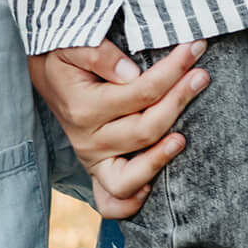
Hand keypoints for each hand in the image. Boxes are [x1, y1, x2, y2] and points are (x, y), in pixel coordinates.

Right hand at [32, 39, 209, 218]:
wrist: (46, 76)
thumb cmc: (64, 59)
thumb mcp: (71, 44)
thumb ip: (97, 53)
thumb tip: (131, 74)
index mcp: (83, 107)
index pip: (141, 92)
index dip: (172, 70)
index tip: (193, 48)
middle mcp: (88, 140)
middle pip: (145, 129)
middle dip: (179, 100)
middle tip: (201, 76)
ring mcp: (93, 160)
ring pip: (131, 175)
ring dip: (161, 158)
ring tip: (184, 138)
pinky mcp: (97, 172)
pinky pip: (111, 203)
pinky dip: (131, 203)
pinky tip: (153, 188)